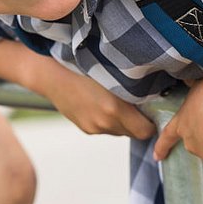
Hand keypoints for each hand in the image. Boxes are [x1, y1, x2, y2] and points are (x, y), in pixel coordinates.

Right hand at [40, 65, 154, 139]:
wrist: (51, 76)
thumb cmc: (82, 70)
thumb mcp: (111, 78)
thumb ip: (132, 93)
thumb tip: (151, 103)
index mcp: (114, 109)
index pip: (145, 131)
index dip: (150, 123)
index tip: (150, 111)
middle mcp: (104, 123)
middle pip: (133, 134)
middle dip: (136, 122)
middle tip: (134, 105)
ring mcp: (93, 128)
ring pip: (119, 131)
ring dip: (121, 121)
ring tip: (113, 102)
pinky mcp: (85, 129)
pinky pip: (105, 129)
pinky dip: (107, 121)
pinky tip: (98, 105)